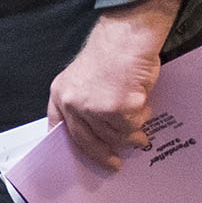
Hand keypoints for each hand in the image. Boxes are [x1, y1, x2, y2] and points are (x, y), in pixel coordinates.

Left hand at [45, 0, 177, 171]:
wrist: (126, 38)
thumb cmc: (110, 55)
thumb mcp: (83, 78)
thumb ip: (83, 102)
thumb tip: (96, 130)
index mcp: (60, 94)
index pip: (58, 128)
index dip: (68, 146)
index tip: (78, 159)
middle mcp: (72, 103)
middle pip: (86, 140)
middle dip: (103, 155)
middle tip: (115, 164)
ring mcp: (94, 108)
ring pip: (115, 135)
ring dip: (130, 131)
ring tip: (139, 118)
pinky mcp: (118, 109)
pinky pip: (132, 126)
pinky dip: (141, 118)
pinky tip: (143, 103)